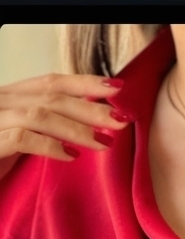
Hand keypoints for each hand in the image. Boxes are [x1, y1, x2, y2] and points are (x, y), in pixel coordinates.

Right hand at [0, 72, 131, 171]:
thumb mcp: (18, 144)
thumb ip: (43, 132)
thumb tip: (81, 135)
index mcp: (9, 97)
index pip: (51, 81)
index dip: (84, 82)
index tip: (116, 89)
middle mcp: (1, 101)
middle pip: (51, 95)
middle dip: (89, 106)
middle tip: (120, 120)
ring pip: (41, 114)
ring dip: (76, 127)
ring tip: (102, 143)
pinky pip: (23, 138)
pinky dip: (50, 146)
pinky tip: (70, 157)